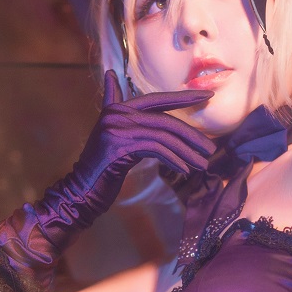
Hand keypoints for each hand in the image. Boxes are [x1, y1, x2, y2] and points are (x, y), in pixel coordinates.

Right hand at [0, 71, 213, 291]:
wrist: (79, 194)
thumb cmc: (102, 173)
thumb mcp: (119, 143)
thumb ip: (131, 123)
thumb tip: (128, 96)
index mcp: (118, 109)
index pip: (157, 99)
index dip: (182, 98)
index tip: (205, 98)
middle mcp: (117, 113)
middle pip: (165, 120)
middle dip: (191, 135)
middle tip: (211, 149)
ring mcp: (117, 128)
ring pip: (164, 135)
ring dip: (188, 152)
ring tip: (205, 164)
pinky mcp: (119, 146)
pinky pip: (156, 149)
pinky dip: (174, 159)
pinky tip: (187, 170)